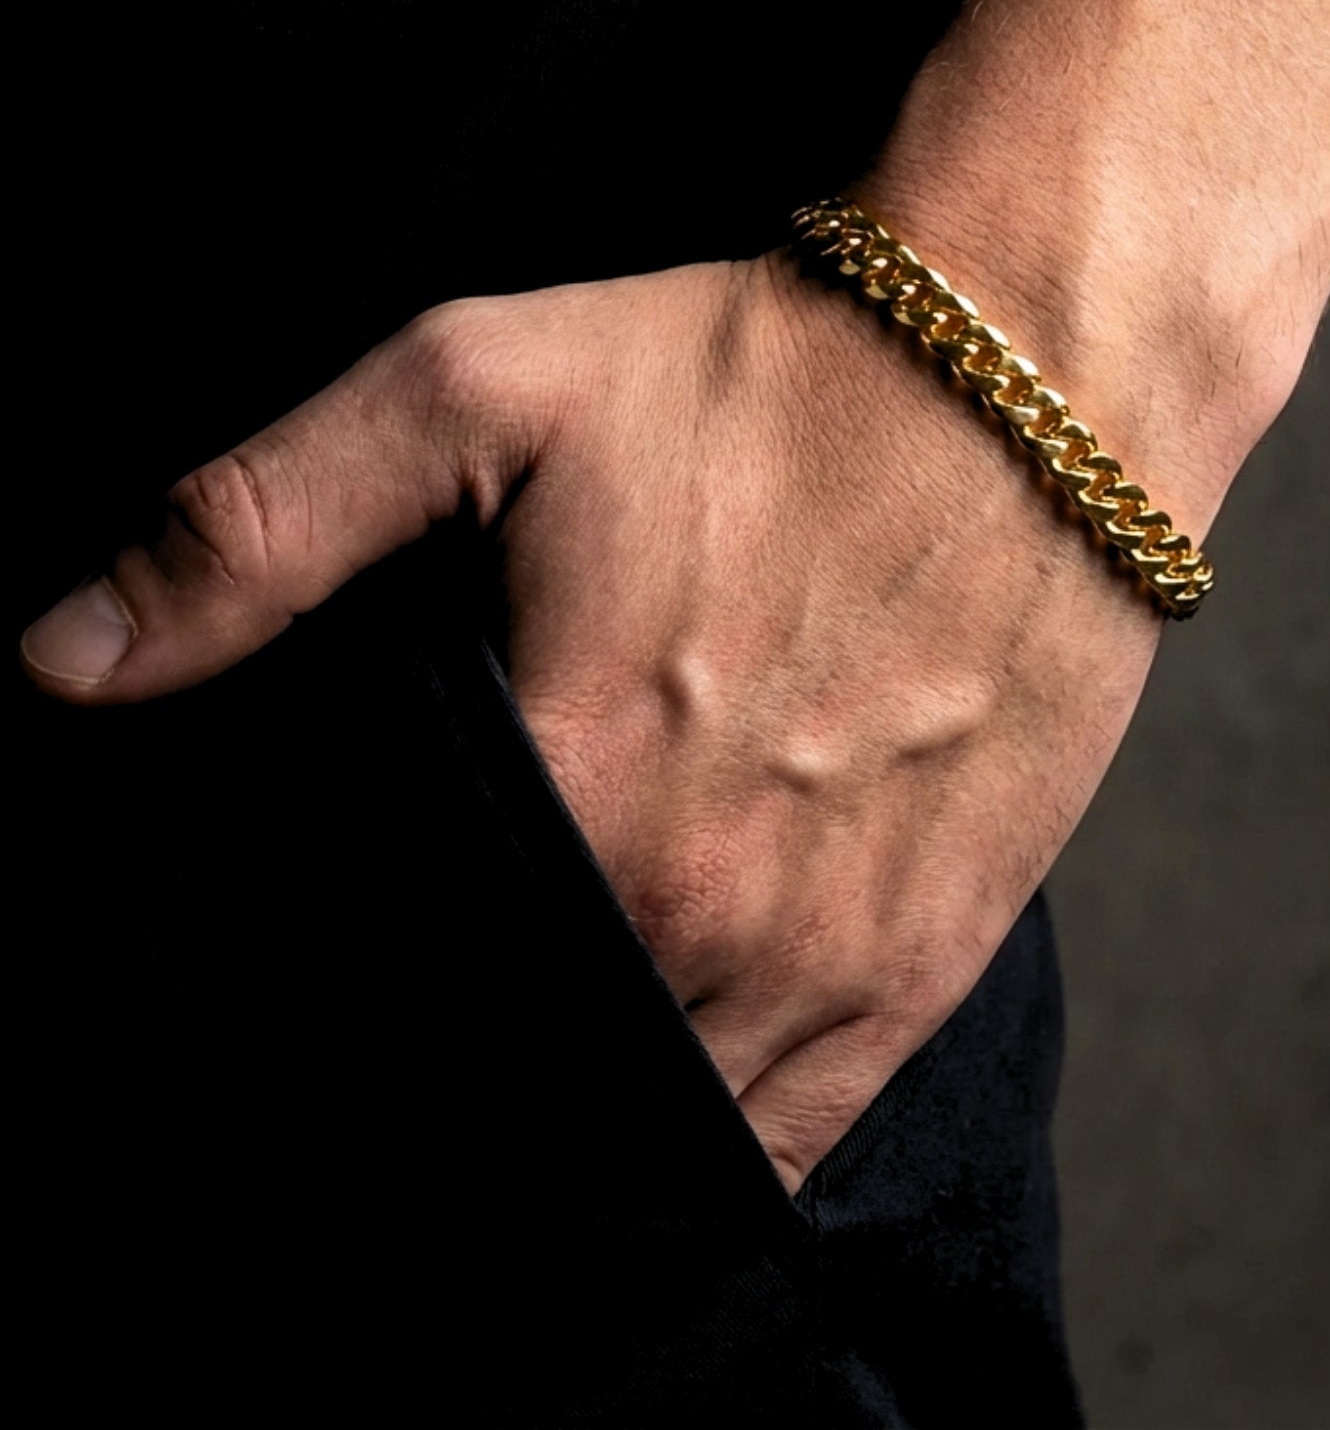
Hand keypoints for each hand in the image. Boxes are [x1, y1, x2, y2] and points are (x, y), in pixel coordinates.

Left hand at [20, 250, 1178, 1189]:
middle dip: (446, 1072)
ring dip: (573, 1130)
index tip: (279, 1015)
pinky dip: (710, 1156)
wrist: (1032, 374)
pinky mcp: (933, 953)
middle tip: (419, 1025)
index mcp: (573, 794)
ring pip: (653, 1132)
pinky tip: (655, 1128)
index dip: (316, 1024)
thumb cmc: (762, 374)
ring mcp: (829, 952)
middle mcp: (700, 911)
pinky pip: (796, 1135)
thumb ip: (260, 525)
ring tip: (518, 1081)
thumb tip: (61, 662)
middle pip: (520, 1082)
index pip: (390, 997)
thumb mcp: (482, 385)